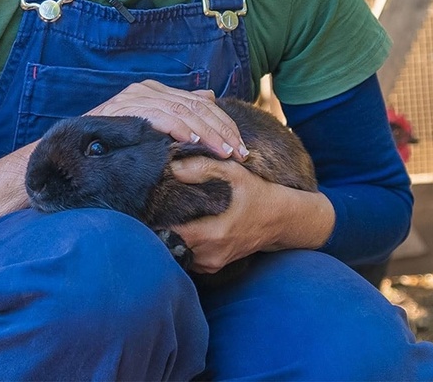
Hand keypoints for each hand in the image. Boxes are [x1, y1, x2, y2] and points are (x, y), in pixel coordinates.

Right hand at [86, 81, 247, 159]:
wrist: (75, 149)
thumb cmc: (115, 143)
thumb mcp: (153, 127)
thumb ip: (180, 111)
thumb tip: (209, 96)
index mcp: (158, 92)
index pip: (201, 105)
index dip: (225, 125)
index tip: (242, 149)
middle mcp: (148, 90)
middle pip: (197, 107)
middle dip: (223, 131)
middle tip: (240, 153)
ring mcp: (136, 96)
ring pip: (183, 111)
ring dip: (207, 133)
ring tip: (223, 151)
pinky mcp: (125, 108)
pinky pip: (159, 116)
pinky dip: (178, 128)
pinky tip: (193, 141)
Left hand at [168, 157, 335, 272]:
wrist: (282, 221)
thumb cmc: (259, 194)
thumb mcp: (236, 174)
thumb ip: (204, 167)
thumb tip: (172, 166)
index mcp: (214, 233)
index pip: (170, 234)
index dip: (156, 220)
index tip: (149, 206)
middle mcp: (211, 254)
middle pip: (169, 246)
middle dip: (159, 229)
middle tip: (152, 210)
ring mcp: (212, 264)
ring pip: (177, 254)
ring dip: (170, 238)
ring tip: (165, 218)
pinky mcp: (213, 267)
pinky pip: (188, 258)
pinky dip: (182, 245)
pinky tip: (182, 228)